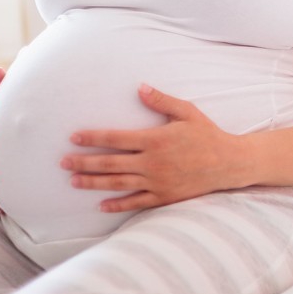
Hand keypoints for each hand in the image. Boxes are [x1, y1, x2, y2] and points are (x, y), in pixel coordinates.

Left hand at [62, 84, 251, 213]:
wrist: (229, 163)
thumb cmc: (208, 135)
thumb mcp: (187, 112)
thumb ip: (162, 101)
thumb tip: (139, 88)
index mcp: (155, 140)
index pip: (115, 139)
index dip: (92, 138)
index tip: (73, 138)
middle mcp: (152, 163)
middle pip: (110, 163)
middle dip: (83, 163)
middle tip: (62, 163)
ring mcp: (157, 182)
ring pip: (118, 183)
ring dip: (94, 183)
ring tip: (74, 182)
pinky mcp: (164, 197)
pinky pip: (136, 202)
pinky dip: (117, 205)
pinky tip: (101, 205)